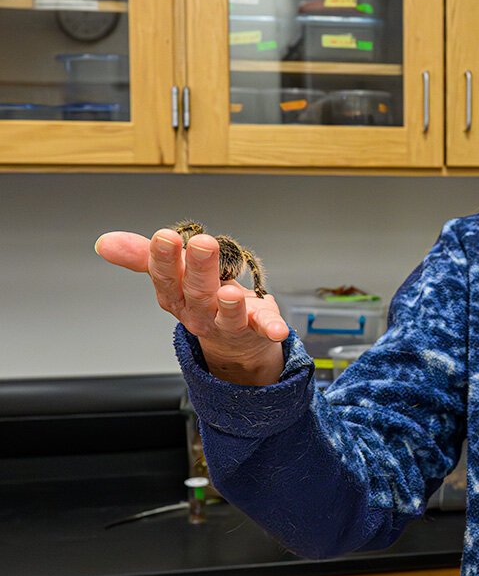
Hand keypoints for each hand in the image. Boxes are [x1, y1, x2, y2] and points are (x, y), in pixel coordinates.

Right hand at [95, 229, 288, 384]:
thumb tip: (104, 241)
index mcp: (176, 295)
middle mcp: (199, 312)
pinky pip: (263, 330)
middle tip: (202, 243)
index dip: (163, 259)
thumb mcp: (172, 276)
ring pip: (226, 315)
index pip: (165, 277)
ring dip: (229, 305)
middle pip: (197, 291)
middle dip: (199, 268)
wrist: (231, 339)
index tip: (164, 236)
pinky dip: (270, 329)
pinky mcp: (255, 329)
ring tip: (230, 291)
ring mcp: (226, 324)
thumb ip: (142, 257)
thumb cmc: (201, 299)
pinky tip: (278, 329)